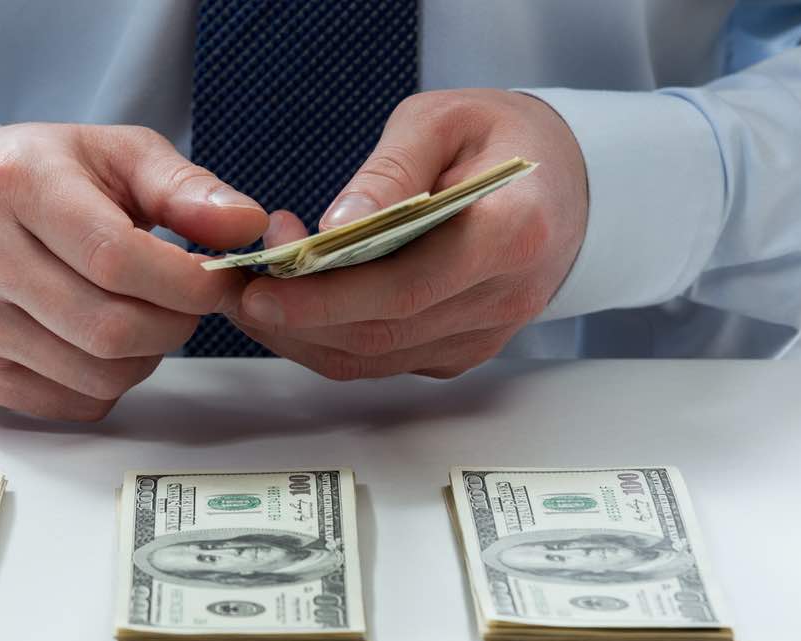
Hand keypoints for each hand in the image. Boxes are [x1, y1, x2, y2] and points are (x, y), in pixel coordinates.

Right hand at [0, 124, 266, 419]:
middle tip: (188, 302)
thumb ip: (187, 189)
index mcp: (18, 185)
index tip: (221, 281)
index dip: (187, 283)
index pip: (116, 258)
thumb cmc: (46, 177)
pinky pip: (71, 404)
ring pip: (97, 376)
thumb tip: (246, 226)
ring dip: (146, 356)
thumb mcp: (117, 154)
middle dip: (175, 325)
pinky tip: (102, 341)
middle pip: (110, 328)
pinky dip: (109, 384)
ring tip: (144, 314)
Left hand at [228, 89, 587, 379]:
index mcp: (512, 232)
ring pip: (375, 358)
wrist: (562, 184)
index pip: (408, 286)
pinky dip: (329, 340)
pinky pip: (384, 361)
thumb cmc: (501, 141)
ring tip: (256, 289)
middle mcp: (503, 298)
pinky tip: (297, 305)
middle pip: (383, 332)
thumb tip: (334, 225)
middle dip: (297, 317)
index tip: (263, 289)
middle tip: (239, 286)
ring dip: (303, 333)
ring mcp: (483, 335)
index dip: (328, 298)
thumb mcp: (444, 120)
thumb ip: (390, 172)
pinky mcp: (461, 352)